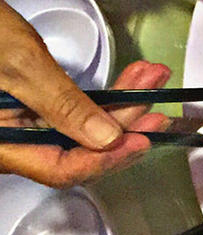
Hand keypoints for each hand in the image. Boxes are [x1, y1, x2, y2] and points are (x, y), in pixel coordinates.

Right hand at [0, 0, 169, 187]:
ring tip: (149, 80)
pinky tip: (128, 81)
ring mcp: (17, 124)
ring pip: (78, 127)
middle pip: (75, 149)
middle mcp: (7, 140)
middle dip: (123, 124)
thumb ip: (62, 105)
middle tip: (156, 107)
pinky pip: (69, 109)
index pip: (60, 169)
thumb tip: (105, 138)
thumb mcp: (21, 65)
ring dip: (120, 104)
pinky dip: (101, 95)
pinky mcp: (26, 106)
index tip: (141, 139)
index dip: (106, 158)